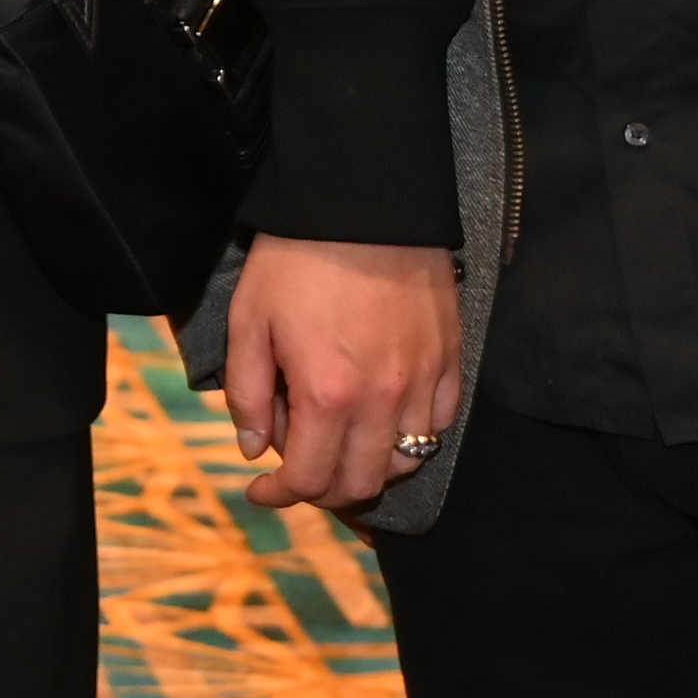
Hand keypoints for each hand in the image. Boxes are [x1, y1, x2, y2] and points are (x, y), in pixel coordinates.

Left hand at [226, 237, 467, 518]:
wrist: (363, 202)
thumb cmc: (296, 259)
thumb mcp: (249, 322)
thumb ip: (247, 394)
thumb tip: (254, 450)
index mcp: (327, 395)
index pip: (310, 480)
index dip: (280, 496)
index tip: (261, 489)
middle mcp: (382, 400)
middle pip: (363, 483)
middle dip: (325, 491)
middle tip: (300, 471)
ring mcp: (423, 380)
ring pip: (408, 461)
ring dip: (371, 467)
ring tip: (343, 444)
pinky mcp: (450, 357)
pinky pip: (441, 422)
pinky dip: (413, 435)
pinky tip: (385, 417)